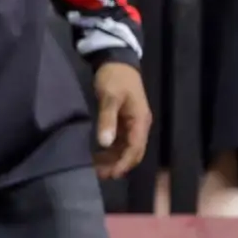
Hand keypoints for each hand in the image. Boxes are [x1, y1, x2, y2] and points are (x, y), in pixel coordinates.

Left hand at [92, 62, 150, 179]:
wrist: (117, 61)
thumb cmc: (114, 78)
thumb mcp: (109, 97)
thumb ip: (107, 119)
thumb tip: (105, 143)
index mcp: (140, 121)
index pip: (135, 149)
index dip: (124, 163)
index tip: (111, 174)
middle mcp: (140, 125)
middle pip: (132, 152)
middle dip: (118, 165)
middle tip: (100, 176)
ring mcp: (132, 124)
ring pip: (126, 148)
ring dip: (114, 159)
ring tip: (96, 169)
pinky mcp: (124, 121)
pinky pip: (120, 141)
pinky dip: (111, 150)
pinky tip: (98, 156)